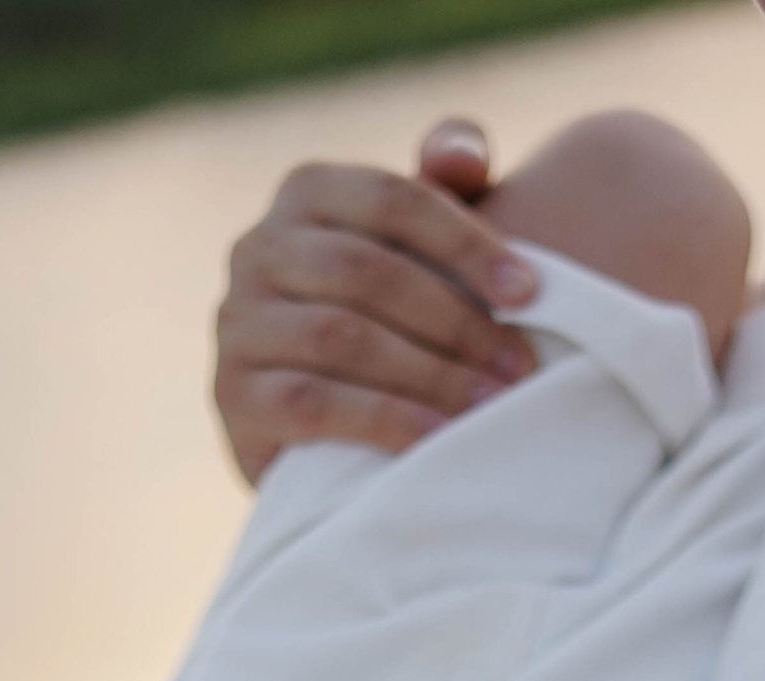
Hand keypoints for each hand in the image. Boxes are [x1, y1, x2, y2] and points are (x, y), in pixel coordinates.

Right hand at [212, 124, 537, 483]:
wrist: (311, 431)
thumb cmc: (384, 322)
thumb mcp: (411, 247)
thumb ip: (439, 189)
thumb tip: (464, 157)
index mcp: (308, 191)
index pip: (393, 199)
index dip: (466, 243)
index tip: (530, 292)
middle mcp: (259, 246)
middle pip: (367, 271)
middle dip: (455, 320)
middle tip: (519, 364)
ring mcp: (238, 322)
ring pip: (340, 337)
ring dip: (429, 373)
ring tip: (491, 404)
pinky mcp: (234, 396)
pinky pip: (314, 403)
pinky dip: (383, 420)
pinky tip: (437, 439)